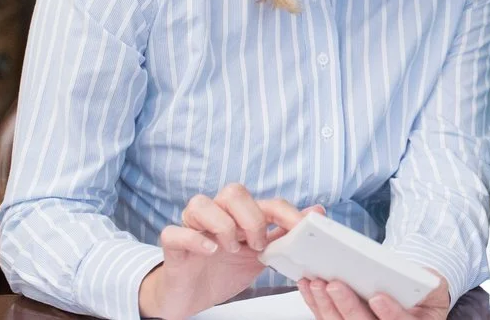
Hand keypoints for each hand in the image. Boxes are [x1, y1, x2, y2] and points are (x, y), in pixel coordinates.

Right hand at [138, 184, 319, 319]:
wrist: (191, 296)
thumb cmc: (223, 271)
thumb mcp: (259, 256)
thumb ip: (283, 235)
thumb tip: (316, 211)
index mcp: (239, 216)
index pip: (266, 202)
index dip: (286, 213)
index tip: (300, 229)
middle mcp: (215, 215)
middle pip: (233, 192)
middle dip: (252, 218)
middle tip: (257, 244)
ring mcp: (192, 228)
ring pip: (201, 203)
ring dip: (223, 225)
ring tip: (232, 250)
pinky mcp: (172, 246)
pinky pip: (175, 232)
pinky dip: (194, 239)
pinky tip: (210, 251)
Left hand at [297, 271, 450, 319]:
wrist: (415, 294)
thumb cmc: (424, 290)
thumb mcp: (433, 284)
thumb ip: (425, 283)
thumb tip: (405, 274)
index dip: (390, 314)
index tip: (377, 298)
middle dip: (348, 306)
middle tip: (335, 285)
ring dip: (326, 305)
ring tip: (318, 283)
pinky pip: (329, 319)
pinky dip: (317, 304)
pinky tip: (310, 288)